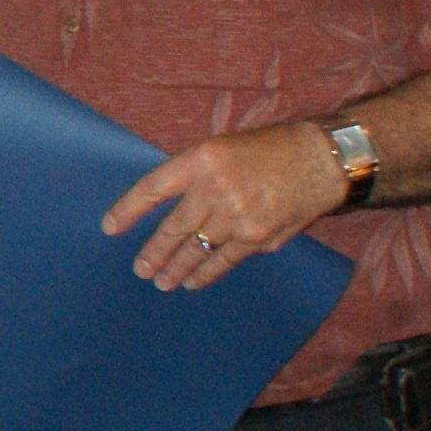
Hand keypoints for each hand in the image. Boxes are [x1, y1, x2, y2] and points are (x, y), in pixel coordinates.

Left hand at [103, 121, 351, 290]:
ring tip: (162, 281)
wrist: (320, 160)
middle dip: (154, 253)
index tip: (109, 228)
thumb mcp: (223, 149)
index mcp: (202, 160)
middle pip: (173, 228)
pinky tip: (194, 281)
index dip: (128, 210)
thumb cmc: (268, 152)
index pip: (153, 188)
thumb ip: (195, 176)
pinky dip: (207, 273)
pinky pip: (224, 260)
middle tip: (141, 269)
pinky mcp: (258, 236)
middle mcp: (216, 187)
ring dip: (176, 269)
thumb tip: (169, 211)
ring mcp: (237, 215)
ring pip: (196, 249)